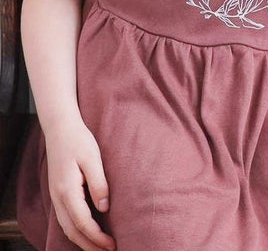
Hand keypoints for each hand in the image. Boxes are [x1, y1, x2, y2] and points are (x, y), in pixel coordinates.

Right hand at [44, 117, 114, 250]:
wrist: (60, 129)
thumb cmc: (79, 141)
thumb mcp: (92, 158)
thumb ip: (98, 183)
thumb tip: (104, 208)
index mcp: (67, 190)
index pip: (83, 222)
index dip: (97, 237)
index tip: (112, 245)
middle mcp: (59, 198)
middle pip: (73, 231)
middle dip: (90, 245)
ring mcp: (56, 196)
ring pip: (67, 227)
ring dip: (83, 240)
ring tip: (100, 247)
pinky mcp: (59, 193)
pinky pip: (66, 219)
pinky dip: (76, 230)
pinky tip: (88, 231)